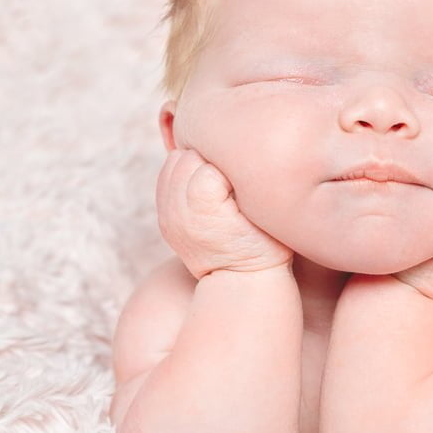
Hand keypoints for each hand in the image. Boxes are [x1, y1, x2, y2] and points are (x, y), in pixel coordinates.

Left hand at [155, 146, 293, 279]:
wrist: (241, 283)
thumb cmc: (264, 246)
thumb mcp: (267, 213)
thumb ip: (249, 180)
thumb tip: (238, 149)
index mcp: (203, 208)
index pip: (211, 159)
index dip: (232, 166)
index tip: (244, 184)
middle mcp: (179, 212)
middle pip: (188, 156)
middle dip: (210, 161)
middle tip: (231, 182)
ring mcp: (167, 215)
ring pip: (175, 161)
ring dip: (195, 164)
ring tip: (216, 182)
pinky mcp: (164, 217)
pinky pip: (167, 176)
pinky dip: (184, 173)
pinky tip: (203, 187)